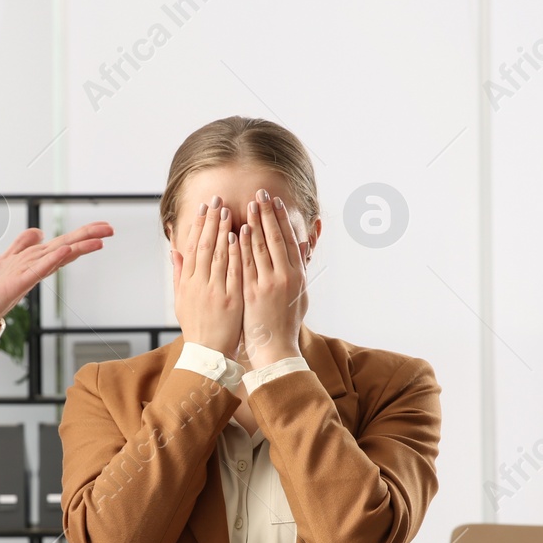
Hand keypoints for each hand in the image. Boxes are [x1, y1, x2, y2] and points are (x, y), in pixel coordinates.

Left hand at [0, 221, 113, 332]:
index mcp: (34, 261)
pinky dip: (52, 260)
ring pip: (56, 257)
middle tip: (111, 229)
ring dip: (77, 248)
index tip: (103, 227)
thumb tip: (38, 232)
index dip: (82, 234)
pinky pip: (37, 270)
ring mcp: (27, 276)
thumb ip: (22, 245)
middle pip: (65, 248)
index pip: (63, 243)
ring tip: (99, 240)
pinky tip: (65, 251)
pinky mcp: (17, 285)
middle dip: (87, 237)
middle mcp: (35, 267)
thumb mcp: (6, 259)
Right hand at [172, 195, 242, 355]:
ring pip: (218, 255)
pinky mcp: (230, 300)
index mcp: (188, 283)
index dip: (198, 226)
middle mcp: (199, 284)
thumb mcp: (181, 300)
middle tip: (217, 199)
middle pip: (204, 246)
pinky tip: (238, 237)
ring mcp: (215, 291)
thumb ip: (179, 274)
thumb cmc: (197, 327)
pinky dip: (234, 254)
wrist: (208, 353)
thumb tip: (174, 251)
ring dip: (222, 231)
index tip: (204, 208)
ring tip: (227, 211)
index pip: (192, 247)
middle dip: (211, 221)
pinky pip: (232, 272)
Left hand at [240, 189, 306, 364]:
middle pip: (277, 239)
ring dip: (256, 224)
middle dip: (268, 214)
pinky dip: (243, 246)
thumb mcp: (300, 295)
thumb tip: (303, 249)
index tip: (276, 202)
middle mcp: (285, 278)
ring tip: (250, 204)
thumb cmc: (286, 323)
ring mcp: (268, 285)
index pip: (290, 241)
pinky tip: (239, 230)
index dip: (283, 220)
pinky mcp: (252, 293)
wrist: (275, 349)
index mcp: (298, 277)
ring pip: (262, 248)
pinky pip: (246, 264)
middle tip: (262, 193)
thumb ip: (300, 270)